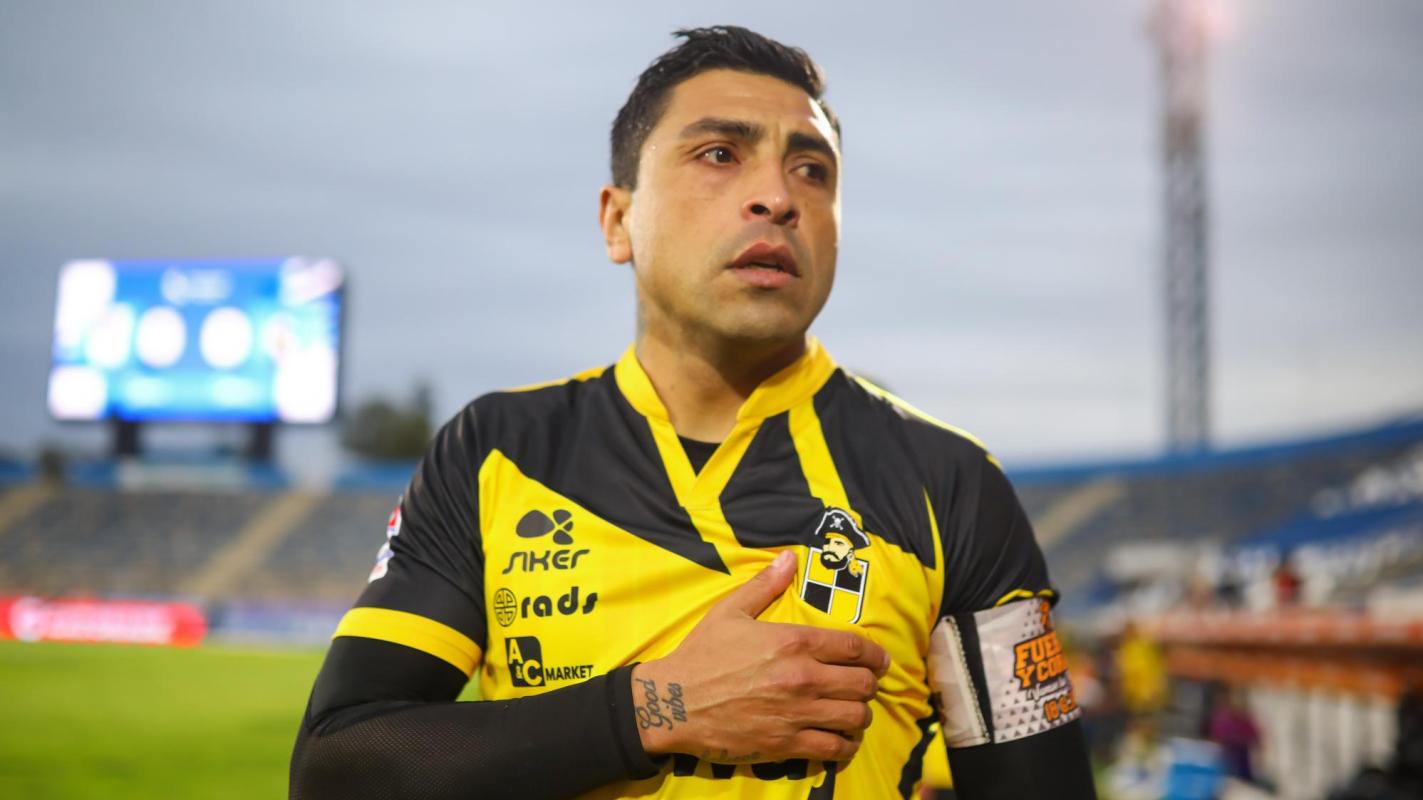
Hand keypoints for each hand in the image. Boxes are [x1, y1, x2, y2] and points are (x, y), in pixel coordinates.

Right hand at [630, 550, 889, 763]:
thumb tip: (788, 557)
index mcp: (793, 642)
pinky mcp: (786, 745)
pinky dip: (844, 745)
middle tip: (864, 685)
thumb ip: (764, 585)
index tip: (880, 659)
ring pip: (855, 717)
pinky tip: (840, 739)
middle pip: (863, 684)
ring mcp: (796, 714)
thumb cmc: (702, 654)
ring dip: (860, 715)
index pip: (854, 647)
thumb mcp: (730, 611)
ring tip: (853, 712)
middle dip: (869, 684)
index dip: (875, 654)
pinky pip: (834, 748)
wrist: (673, 702)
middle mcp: (802, 678)